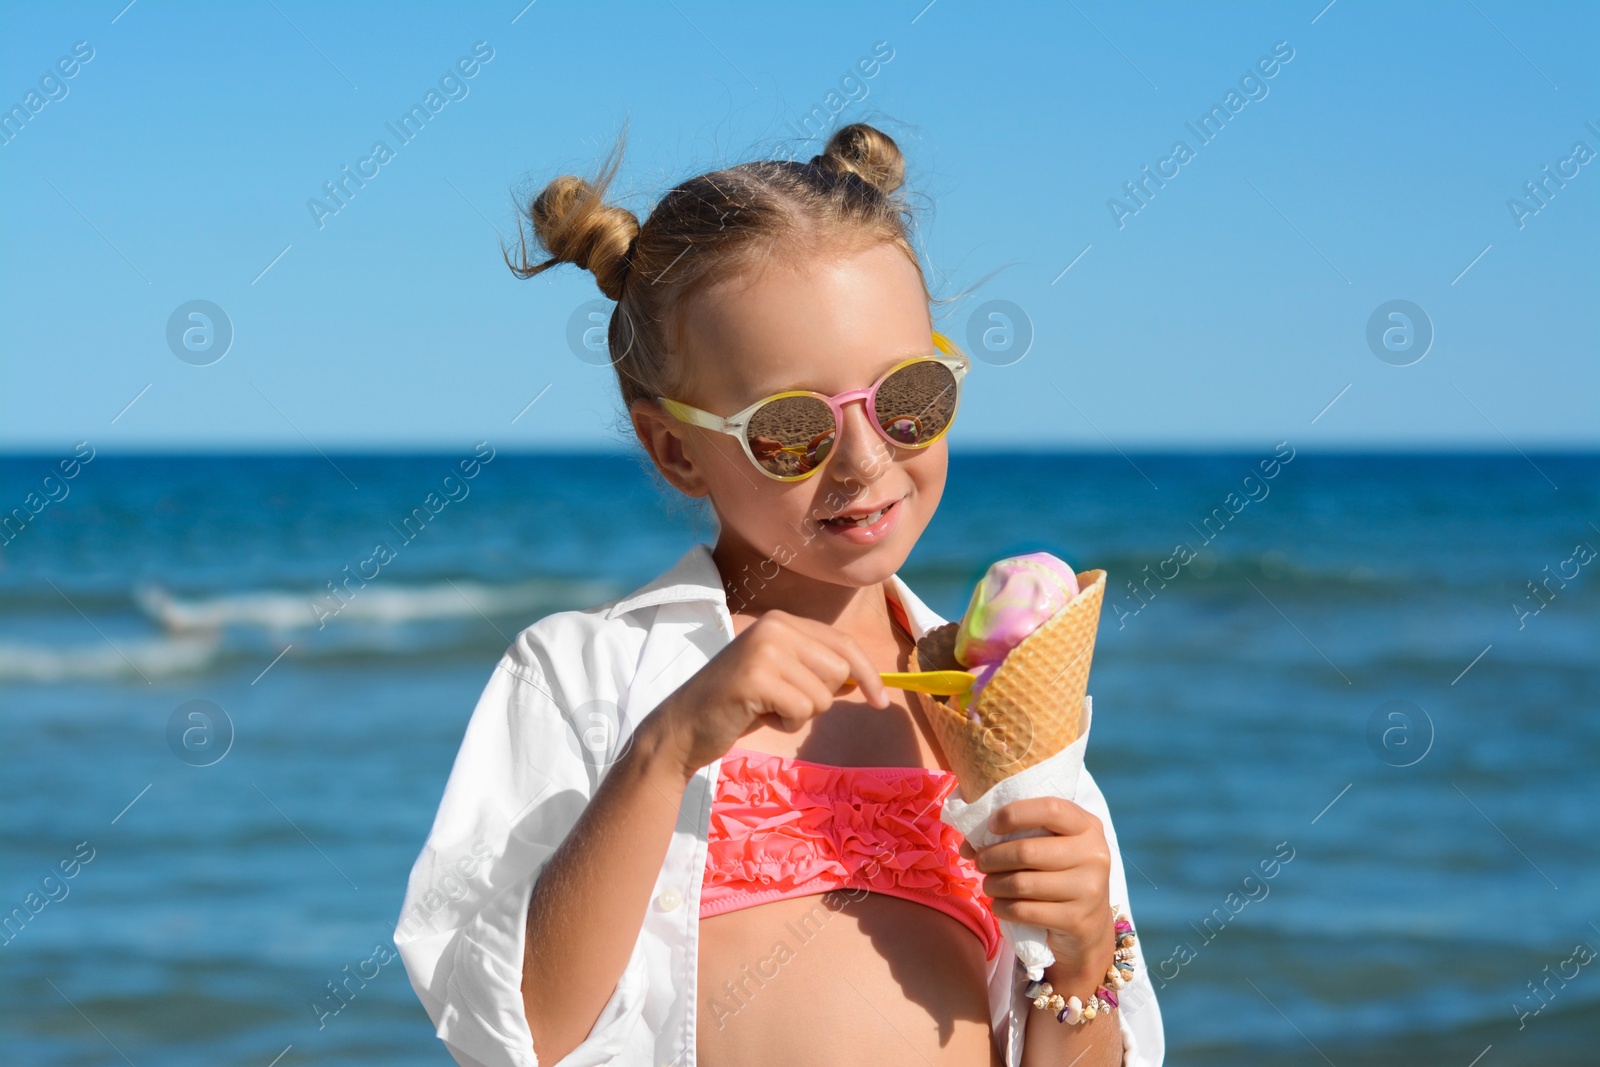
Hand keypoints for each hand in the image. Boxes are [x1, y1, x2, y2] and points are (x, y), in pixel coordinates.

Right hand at [647, 609, 890, 781]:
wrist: (683, 726)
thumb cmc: (737, 705)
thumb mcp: (781, 676)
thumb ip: (816, 669)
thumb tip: (863, 679)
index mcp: (782, 621)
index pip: (844, 644)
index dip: (868, 674)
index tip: (881, 700)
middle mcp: (775, 626)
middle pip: (839, 670)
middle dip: (820, 697)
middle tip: (781, 701)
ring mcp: (764, 649)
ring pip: (822, 695)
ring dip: (799, 714)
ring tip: (765, 707)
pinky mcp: (755, 677)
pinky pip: (801, 710)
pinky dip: (785, 723)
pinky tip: (757, 715)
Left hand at [959, 796, 1115, 988]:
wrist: (1088, 925)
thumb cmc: (1058, 874)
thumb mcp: (1049, 846)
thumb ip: (1015, 835)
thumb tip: (967, 845)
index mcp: (1088, 826)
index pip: (1051, 809)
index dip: (1015, 814)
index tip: (992, 826)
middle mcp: (1094, 855)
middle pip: (1027, 851)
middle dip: (992, 857)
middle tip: (980, 862)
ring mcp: (1089, 889)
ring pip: (1022, 883)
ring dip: (993, 884)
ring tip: (988, 884)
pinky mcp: (1077, 920)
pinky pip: (1024, 911)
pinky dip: (1002, 908)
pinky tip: (999, 905)